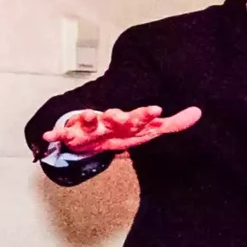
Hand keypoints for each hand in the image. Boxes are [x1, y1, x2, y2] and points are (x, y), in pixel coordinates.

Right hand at [43, 105, 201, 156]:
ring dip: (87, 118)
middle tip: (118, 114)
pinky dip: (56, 135)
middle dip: (116, 116)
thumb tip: (198, 112)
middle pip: (114, 118)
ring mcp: (91, 127)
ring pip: (89, 122)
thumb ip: (173, 123)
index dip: (147, 114)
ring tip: (88, 115)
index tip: (157, 110)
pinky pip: (64, 135)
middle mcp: (110, 121)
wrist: (94, 134)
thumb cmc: (125, 131)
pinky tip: (48, 137)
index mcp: (129, 121)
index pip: (141, 117)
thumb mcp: (150, 130)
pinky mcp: (73, 135)